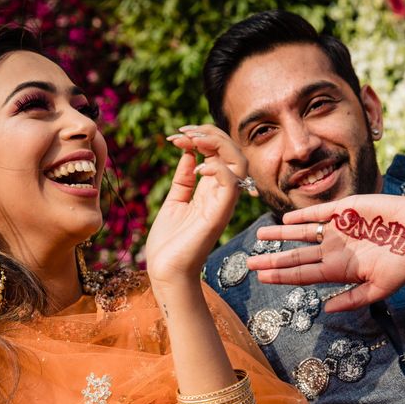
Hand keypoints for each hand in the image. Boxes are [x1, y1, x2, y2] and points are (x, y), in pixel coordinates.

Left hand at [144, 125, 247, 287]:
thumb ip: (183, 179)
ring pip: (238, 162)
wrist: (166, 272)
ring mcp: (223, 205)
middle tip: (183, 132)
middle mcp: (222, 195)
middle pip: (233, 152)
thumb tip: (187, 153)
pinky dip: (216, 168)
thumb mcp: (174, 202)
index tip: (176, 135)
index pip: (220, 153)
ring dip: (216, 144)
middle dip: (210, 133)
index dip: (202, 136)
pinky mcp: (219, 215)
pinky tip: (195, 169)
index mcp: (212, 191)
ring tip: (191, 141)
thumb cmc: (169, 243)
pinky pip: (231, 183)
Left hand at [246, 194, 404, 311]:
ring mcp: (338, 230)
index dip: (282, 276)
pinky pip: (318, 214)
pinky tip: (286, 218)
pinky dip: (302, 216)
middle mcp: (334, 250)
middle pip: (296, 256)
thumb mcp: (380, 288)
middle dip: (273, 260)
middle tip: (249, 263)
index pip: (303, 274)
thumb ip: (353, 299)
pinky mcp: (346, 210)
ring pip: (301, 234)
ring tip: (259, 235)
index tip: (262, 279)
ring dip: (281, 235)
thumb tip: (324, 310)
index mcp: (340, 270)